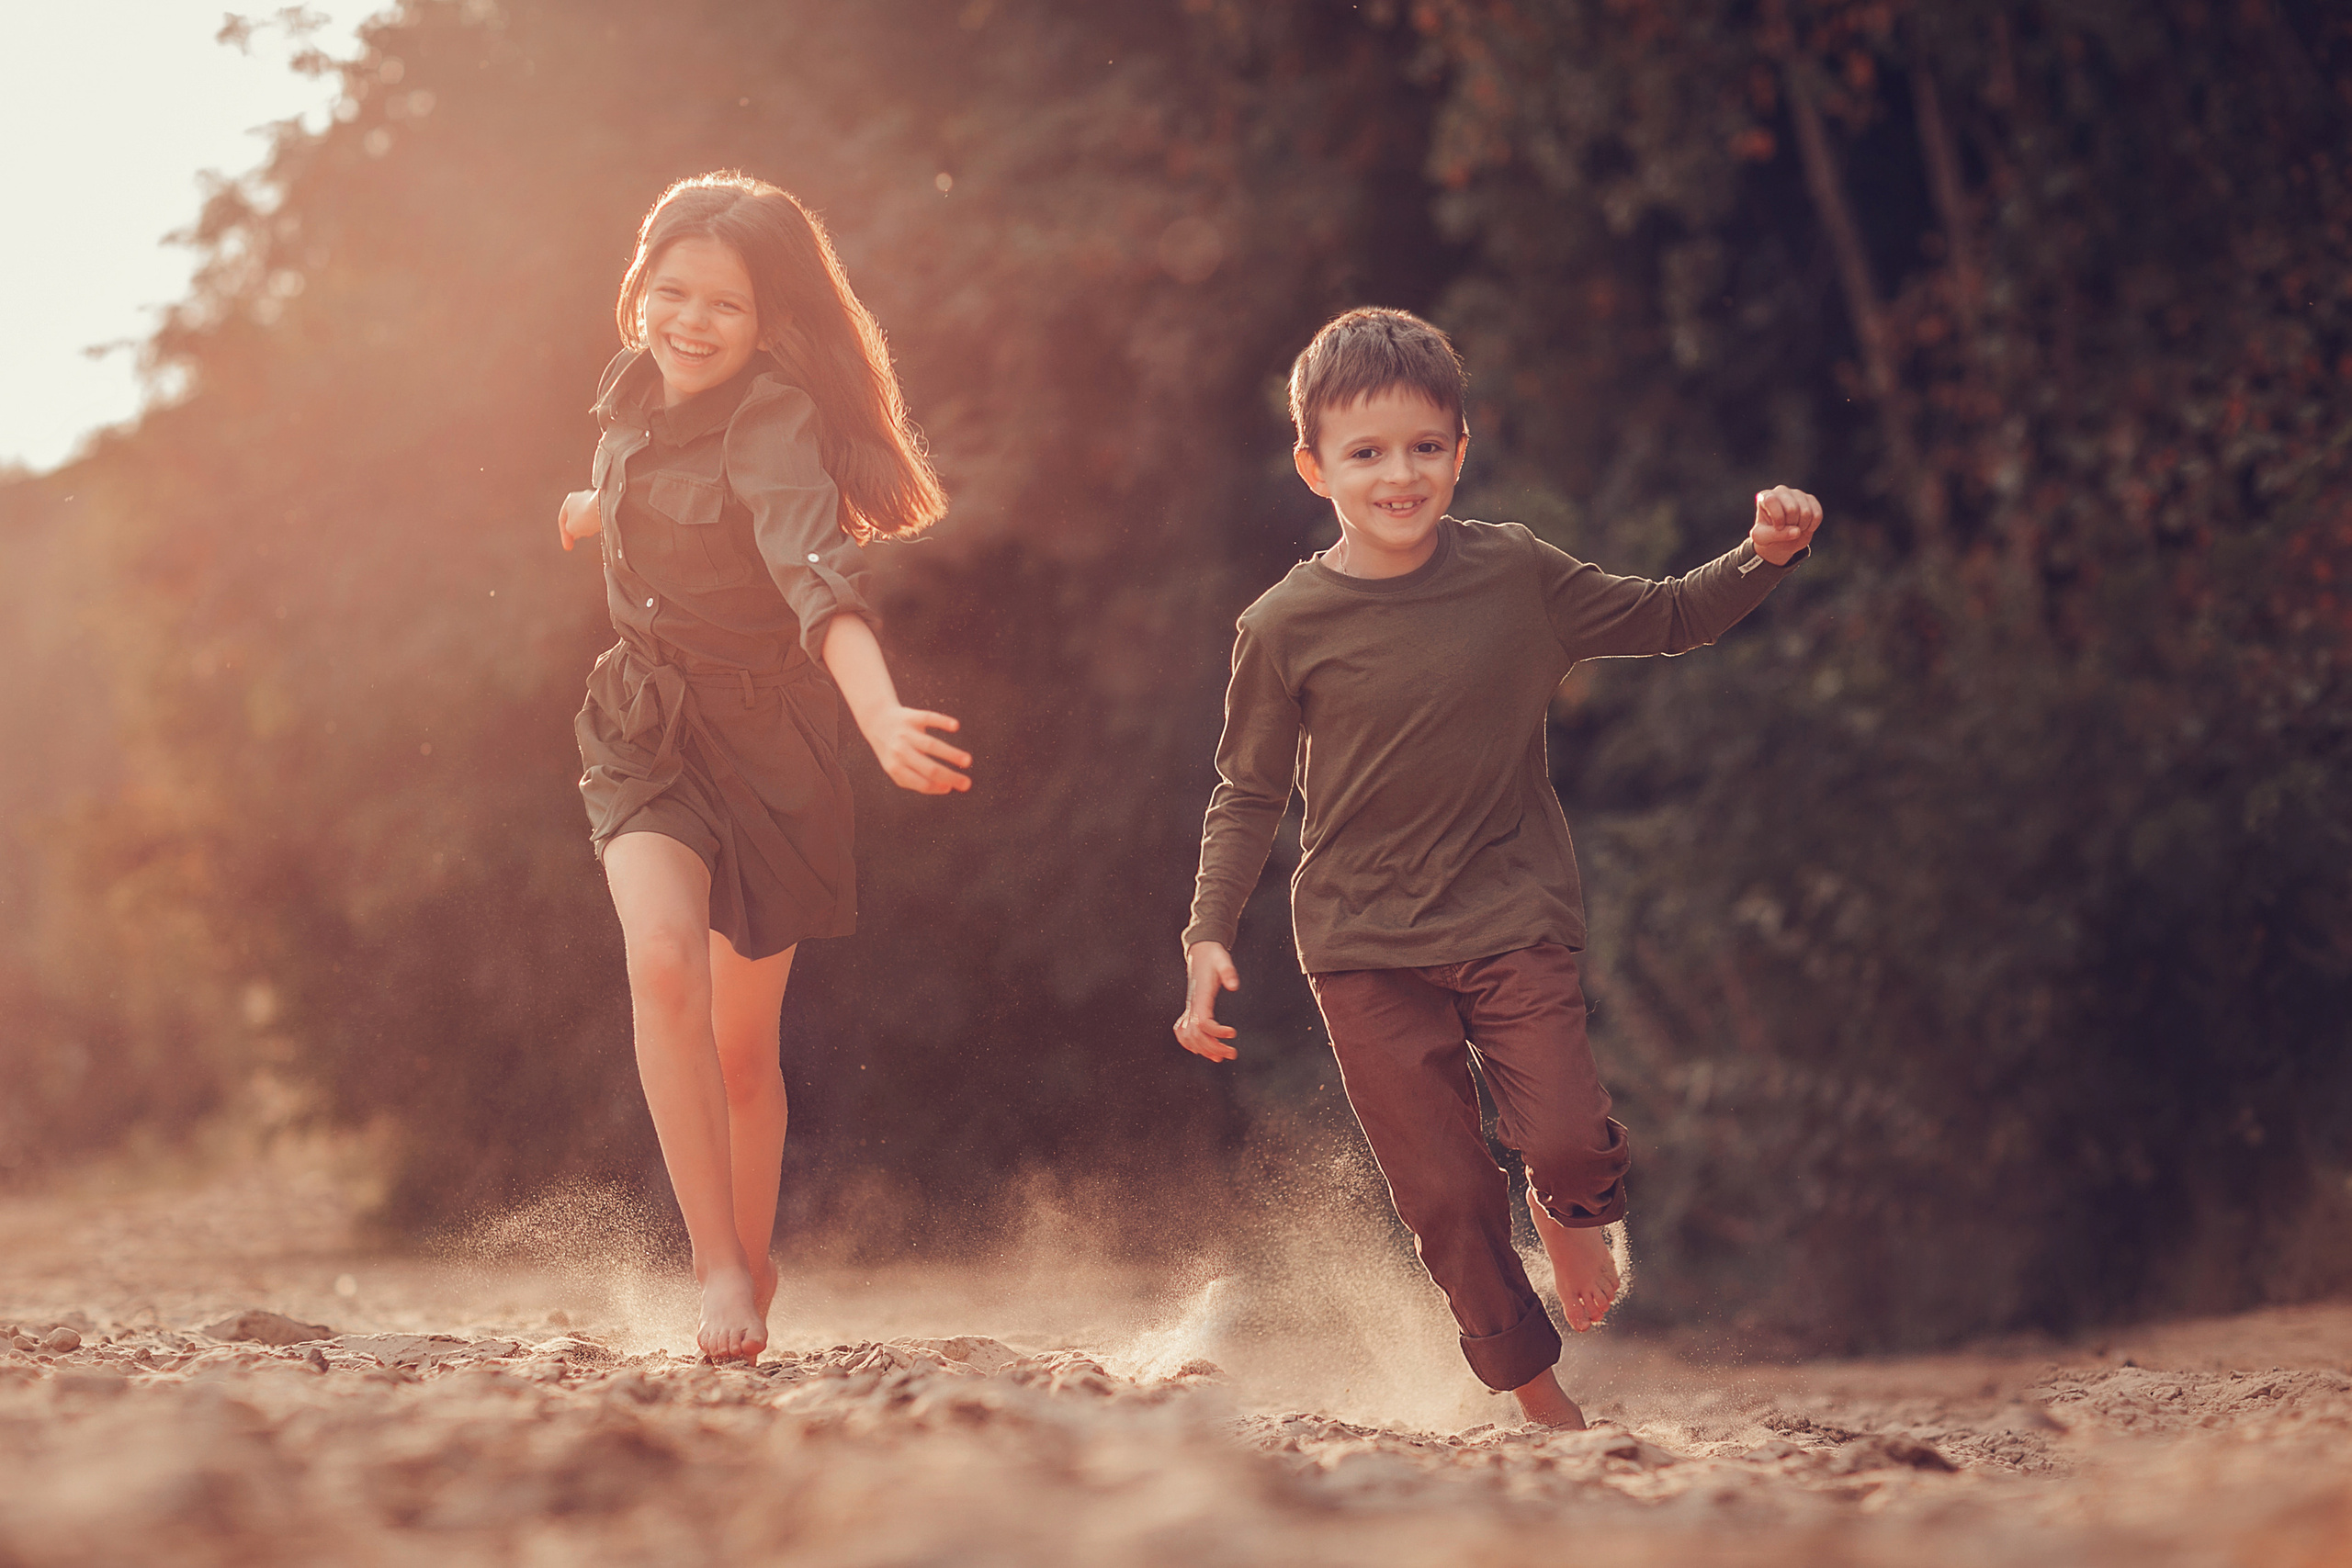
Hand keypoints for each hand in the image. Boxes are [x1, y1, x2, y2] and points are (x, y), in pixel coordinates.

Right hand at [558, 489, 601, 550]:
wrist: (606, 508)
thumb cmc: (586, 516)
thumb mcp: (571, 528)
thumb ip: (569, 530)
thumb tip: (575, 530)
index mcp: (569, 500)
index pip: (562, 520)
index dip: (564, 535)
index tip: (568, 548)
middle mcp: (581, 497)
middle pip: (575, 517)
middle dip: (576, 529)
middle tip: (578, 538)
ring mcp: (593, 499)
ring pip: (587, 517)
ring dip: (587, 527)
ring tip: (589, 533)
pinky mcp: (605, 503)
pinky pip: (597, 516)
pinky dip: (596, 523)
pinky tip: (598, 528)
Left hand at [858, 706, 971, 793]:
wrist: (876, 720)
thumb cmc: (894, 751)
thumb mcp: (897, 768)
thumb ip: (918, 780)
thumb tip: (947, 788)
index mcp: (896, 768)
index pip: (920, 782)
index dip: (937, 787)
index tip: (953, 788)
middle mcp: (899, 751)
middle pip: (928, 768)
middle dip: (949, 776)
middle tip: (968, 784)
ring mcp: (905, 733)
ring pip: (931, 745)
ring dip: (951, 754)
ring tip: (968, 761)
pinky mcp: (911, 716)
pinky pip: (928, 718)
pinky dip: (942, 722)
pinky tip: (955, 727)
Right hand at [1173, 941, 1239, 1061]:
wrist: (1201, 951)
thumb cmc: (1213, 956)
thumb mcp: (1223, 959)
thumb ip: (1228, 971)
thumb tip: (1234, 986)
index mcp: (1201, 997)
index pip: (1203, 1023)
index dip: (1216, 1032)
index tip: (1233, 1033)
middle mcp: (1192, 1005)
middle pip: (1197, 1035)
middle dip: (1213, 1048)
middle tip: (1232, 1053)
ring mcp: (1189, 1008)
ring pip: (1189, 1037)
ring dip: (1204, 1049)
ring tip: (1221, 1056)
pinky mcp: (1190, 1009)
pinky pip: (1183, 1031)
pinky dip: (1190, 1043)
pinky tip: (1202, 1050)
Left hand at [1750, 484, 1822, 564]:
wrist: (1781, 540)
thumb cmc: (1767, 536)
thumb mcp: (1763, 538)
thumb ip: (1774, 535)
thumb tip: (1797, 531)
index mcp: (1764, 497)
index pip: (1771, 500)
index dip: (1777, 518)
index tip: (1777, 527)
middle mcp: (1781, 491)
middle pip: (1792, 509)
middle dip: (1790, 525)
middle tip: (1785, 529)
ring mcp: (1797, 493)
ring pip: (1806, 512)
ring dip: (1801, 527)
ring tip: (1793, 528)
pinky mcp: (1811, 499)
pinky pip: (1817, 515)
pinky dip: (1812, 526)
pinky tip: (1804, 527)